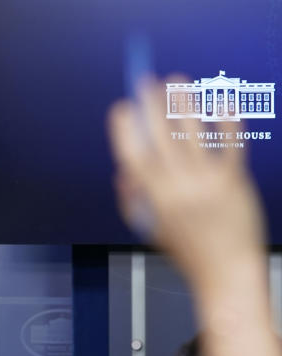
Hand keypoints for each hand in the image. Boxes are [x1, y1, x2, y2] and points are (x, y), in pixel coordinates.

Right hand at [108, 76, 265, 294]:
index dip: (124, 129)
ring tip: (178, 82)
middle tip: (146, 82)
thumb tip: (123, 172)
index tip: (120, 107)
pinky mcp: (234, 181)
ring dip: (183, 104)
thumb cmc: (186, 251)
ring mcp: (207, 182)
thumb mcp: (149, 229)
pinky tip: (222, 102)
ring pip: (192, 134)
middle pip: (161, 136)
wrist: (226, 272)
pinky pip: (229, 145)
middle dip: (151, 106)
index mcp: (153, 198)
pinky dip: (226, 121)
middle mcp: (177, 186)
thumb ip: (132, 200)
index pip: (132, 155)